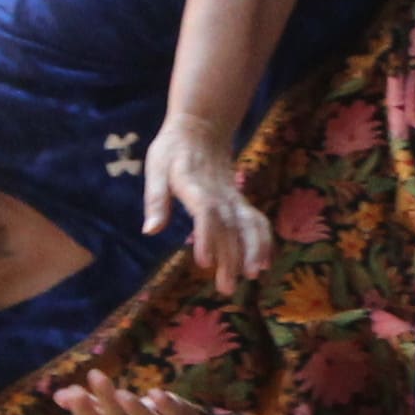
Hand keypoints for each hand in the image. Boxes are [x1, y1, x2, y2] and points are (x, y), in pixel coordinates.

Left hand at [138, 111, 271, 275]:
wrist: (202, 127)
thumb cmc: (173, 151)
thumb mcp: (155, 168)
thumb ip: (156, 199)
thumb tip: (150, 230)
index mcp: (195, 185)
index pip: (206, 213)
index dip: (207, 237)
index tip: (205, 262)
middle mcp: (219, 194)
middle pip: (229, 227)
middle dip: (231, 257)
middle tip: (226, 287)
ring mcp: (233, 198)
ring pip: (248, 225)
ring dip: (253, 250)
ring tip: (252, 276)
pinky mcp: (239, 202)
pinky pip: (256, 221)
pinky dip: (264, 241)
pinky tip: (264, 264)